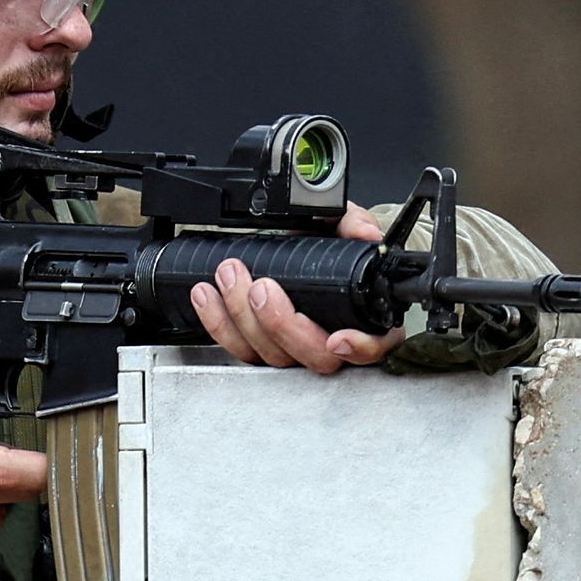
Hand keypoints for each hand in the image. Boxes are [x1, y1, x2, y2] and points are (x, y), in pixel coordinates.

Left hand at [190, 202, 405, 373]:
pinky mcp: (261, 347)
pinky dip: (219, 324)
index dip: (358, 348)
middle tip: (261, 288)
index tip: (338, 338)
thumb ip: (355, 223)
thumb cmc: (326, 243)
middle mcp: (333, 342)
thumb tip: (365, 233)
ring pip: (273, 356)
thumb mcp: (342, 224)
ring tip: (229, 277)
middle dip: (281, 324)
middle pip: (313, 356)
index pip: (372, 348)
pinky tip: (208, 297)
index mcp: (365, 318)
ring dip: (244, 319)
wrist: (296, 245)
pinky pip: (241, 349)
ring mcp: (295, 349)